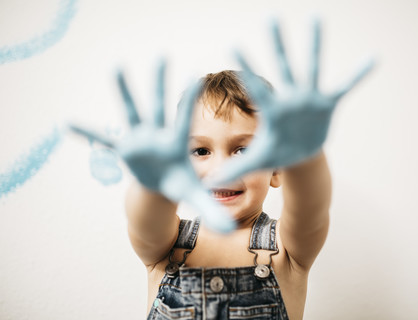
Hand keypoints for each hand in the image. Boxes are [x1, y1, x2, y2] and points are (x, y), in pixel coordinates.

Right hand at [70, 61, 234, 231]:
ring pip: (132, 111)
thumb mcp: (194, 195)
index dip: (189, 100)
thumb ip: (212, 209)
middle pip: (159, 105)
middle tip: (162, 55)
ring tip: (117, 67)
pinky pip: (103, 139)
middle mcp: (158, 135)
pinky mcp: (124, 148)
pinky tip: (68, 123)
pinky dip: (87, 133)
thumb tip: (230, 228)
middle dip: (159, 82)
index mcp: (177, 142)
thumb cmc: (180, 182)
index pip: (184, 119)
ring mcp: (139, 139)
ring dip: (124, 91)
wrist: (161, 184)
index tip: (197, 76)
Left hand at [211, 19, 373, 183]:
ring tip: (315, 18)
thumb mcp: (257, 162)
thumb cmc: (277, 153)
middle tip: (270, 16)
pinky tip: (373, 58)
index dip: (247, 68)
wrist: (300, 154)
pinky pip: (345, 86)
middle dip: (277, 43)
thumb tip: (211, 183)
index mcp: (272, 111)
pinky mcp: (327, 104)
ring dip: (314, 44)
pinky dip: (358, 74)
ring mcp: (309, 99)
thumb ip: (235, 169)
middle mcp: (290, 99)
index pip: (256, 88)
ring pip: (311, 67)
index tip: (233, 45)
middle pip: (282, 67)